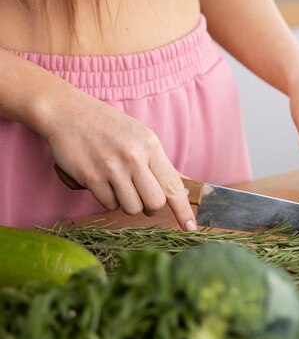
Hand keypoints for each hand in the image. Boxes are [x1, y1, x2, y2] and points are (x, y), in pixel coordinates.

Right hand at [41, 91, 197, 229]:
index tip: (191, 227)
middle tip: (141, 196)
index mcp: (151, 146)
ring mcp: (112, 168)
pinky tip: (103, 182)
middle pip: (155, 203)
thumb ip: (161, 163)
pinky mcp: (91, 177)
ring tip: (119, 185)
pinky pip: (108, 204)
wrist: (68, 112)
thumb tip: (185, 184)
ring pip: (132, 208)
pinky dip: (107, 199)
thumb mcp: (141, 137)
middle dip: (150, 207)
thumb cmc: (109, 126)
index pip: (174, 185)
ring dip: (128, 203)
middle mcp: (134, 157)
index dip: (183, 209)